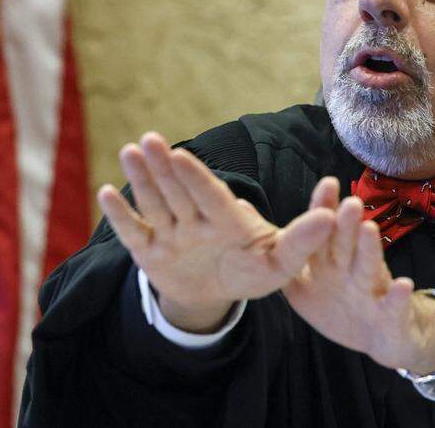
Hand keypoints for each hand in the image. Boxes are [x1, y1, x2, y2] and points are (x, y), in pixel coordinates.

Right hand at [97, 132, 336, 331]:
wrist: (219, 293)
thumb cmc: (253, 271)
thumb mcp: (281, 262)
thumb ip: (303, 240)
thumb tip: (330, 216)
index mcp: (227, 220)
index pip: (211, 196)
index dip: (196, 178)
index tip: (181, 156)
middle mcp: (195, 220)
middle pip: (178, 192)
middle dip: (164, 168)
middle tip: (149, 140)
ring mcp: (171, 234)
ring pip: (155, 204)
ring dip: (141, 179)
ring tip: (129, 151)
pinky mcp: (150, 252)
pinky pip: (134, 233)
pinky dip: (120, 216)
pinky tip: (104, 193)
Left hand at [283, 197, 434, 388]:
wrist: (380, 337)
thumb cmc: (339, 304)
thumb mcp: (304, 287)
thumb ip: (283, 261)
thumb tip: (250, 229)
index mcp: (330, 260)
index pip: (325, 229)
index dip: (325, 207)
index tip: (329, 184)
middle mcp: (352, 269)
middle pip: (346, 243)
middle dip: (346, 223)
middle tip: (348, 201)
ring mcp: (372, 291)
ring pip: (369, 268)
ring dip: (370, 248)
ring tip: (369, 228)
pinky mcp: (391, 316)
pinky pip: (395, 307)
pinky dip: (399, 297)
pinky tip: (403, 284)